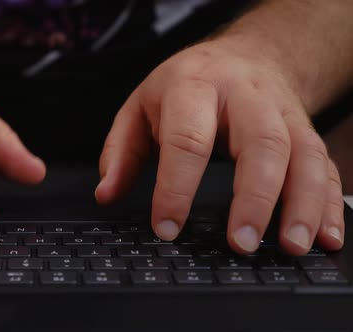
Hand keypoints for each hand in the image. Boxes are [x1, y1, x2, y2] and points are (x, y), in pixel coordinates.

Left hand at [95, 39, 344, 254]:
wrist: (245, 55)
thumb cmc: (188, 84)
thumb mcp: (141, 106)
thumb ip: (121, 151)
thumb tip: (106, 193)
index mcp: (195, 87)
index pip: (187, 139)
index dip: (176, 187)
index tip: (167, 227)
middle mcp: (246, 97)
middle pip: (261, 143)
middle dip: (253, 198)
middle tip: (240, 243)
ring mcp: (282, 113)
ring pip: (303, 156)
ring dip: (301, 204)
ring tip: (291, 245)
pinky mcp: (306, 131)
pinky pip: (325, 165)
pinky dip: (327, 202)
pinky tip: (324, 234)